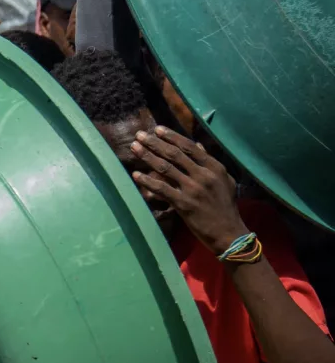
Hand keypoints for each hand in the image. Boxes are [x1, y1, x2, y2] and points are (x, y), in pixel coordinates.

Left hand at [130, 126, 248, 253]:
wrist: (228, 232)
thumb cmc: (225, 206)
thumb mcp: (224, 181)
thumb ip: (210, 162)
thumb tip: (197, 145)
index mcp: (214, 167)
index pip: (189, 147)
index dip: (172, 137)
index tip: (157, 129)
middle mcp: (204, 175)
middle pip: (174, 154)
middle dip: (155, 143)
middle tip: (140, 135)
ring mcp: (193, 189)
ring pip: (166, 168)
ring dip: (147, 157)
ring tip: (134, 148)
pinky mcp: (184, 204)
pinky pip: (162, 189)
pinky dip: (147, 181)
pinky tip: (136, 175)